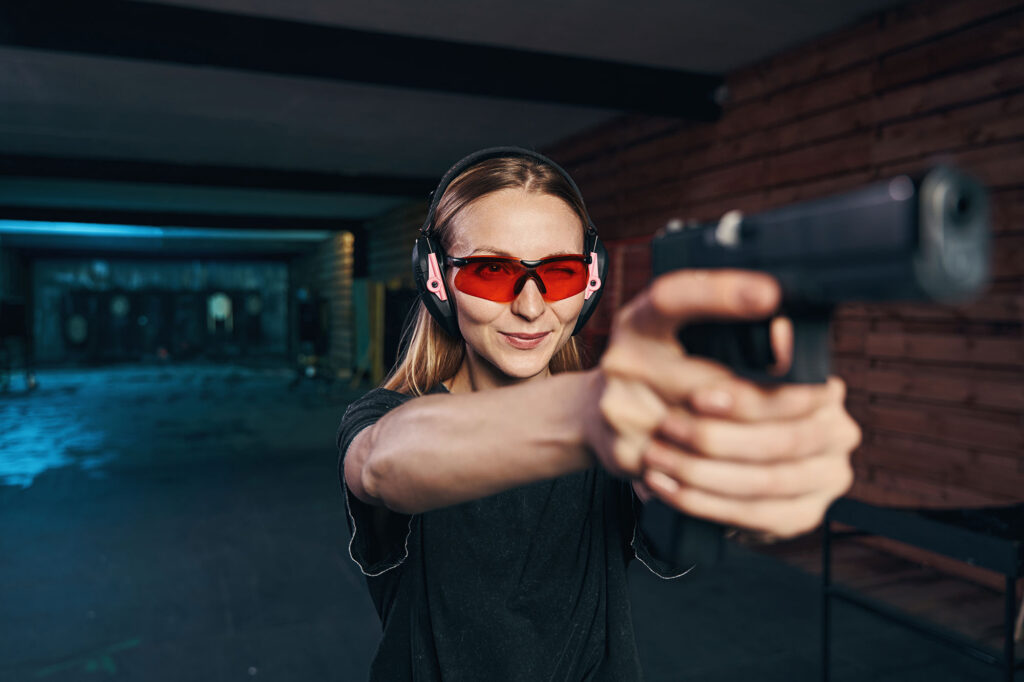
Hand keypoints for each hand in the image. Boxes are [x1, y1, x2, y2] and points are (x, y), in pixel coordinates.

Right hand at [586, 269, 860, 538]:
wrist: (592, 416)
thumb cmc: (654, 367)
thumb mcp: (676, 332)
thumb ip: (721, 327)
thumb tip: (786, 336)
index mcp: (638, 323)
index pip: (671, 298)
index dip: (718, 294)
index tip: (771, 294)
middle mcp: (623, 361)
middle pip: (713, 383)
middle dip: (781, 396)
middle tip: (828, 397)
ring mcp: (621, 412)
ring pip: (713, 436)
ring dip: (771, 438)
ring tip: (814, 431)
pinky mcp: (626, 455)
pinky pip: (694, 474)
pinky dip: (736, 476)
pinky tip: (772, 470)